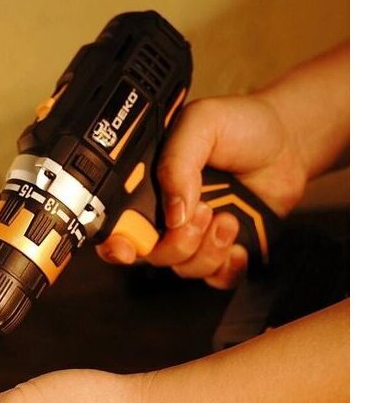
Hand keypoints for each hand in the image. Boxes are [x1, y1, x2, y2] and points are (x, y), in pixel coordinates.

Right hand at [97, 93, 307, 288]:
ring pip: (183, 268)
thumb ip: (177, 162)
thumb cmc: (241, 125)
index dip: (115, 242)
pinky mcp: (224, 251)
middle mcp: (166, 216)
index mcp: (148, 187)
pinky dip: (227, 269)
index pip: (118, 224)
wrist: (288, 142)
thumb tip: (172, 212)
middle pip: (150, 254)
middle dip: (175, 243)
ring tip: (228, 218)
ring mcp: (195, 237)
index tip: (126, 249)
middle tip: (203, 213)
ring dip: (207, 251)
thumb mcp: (202, 123)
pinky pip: (215, 279)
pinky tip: (238, 246)